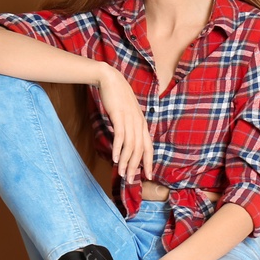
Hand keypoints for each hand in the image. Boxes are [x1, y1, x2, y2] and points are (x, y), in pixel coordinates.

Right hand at [95, 64, 153, 184]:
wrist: (111, 80)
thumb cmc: (118, 98)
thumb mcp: (127, 115)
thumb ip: (130, 127)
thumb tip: (127, 142)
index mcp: (142, 125)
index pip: (148, 147)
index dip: (148, 162)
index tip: (147, 176)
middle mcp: (139, 124)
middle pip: (140, 150)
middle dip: (136, 166)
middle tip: (131, 180)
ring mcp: (130, 120)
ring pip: (131, 145)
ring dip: (126, 161)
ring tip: (122, 173)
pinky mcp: (120, 116)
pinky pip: (121, 136)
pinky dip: (118, 148)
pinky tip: (115, 158)